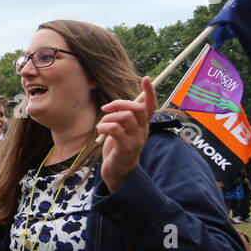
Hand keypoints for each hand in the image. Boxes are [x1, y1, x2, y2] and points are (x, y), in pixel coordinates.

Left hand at [97, 76, 155, 192]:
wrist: (118, 172)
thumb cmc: (118, 148)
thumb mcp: (123, 130)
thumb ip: (123, 118)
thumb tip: (116, 103)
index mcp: (142, 125)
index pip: (150, 106)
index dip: (149, 92)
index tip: (147, 78)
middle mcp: (143, 131)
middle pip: (138, 109)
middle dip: (120, 103)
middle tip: (106, 107)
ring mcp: (136, 140)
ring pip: (126, 117)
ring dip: (110, 117)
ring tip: (101, 124)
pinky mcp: (126, 148)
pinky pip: (116, 129)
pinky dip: (105, 126)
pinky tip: (100, 131)